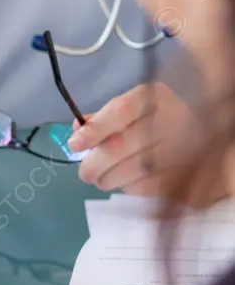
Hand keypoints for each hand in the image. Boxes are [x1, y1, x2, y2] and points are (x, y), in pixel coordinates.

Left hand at [67, 82, 197, 194]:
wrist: (210, 126)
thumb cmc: (163, 114)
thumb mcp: (137, 104)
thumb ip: (107, 116)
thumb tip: (78, 130)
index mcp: (156, 97)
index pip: (121, 112)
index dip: (95, 129)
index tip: (75, 143)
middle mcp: (172, 120)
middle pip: (125, 144)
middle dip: (97, 163)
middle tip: (85, 172)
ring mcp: (184, 148)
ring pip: (138, 170)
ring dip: (111, 179)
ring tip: (101, 179)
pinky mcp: (190, 173)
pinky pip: (153, 187)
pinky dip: (132, 188)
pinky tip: (125, 183)